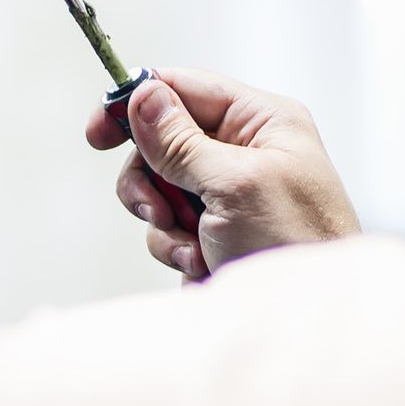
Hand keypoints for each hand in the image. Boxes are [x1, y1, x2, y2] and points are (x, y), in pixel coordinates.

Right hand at [86, 67, 359, 278]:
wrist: (307, 316)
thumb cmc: (295, 243)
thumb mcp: (234, 184)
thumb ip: (180, 141)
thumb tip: (142, 96)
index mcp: (262, 122)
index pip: (186, 89)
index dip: (138, 104)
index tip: (98, 133)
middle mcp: (245, 152)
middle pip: (163, 142)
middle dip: (151, 180)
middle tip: (158, 208)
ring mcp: (229, 195)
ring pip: (160, 189)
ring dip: (165, 222)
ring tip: (194, 247)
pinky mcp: (214, 234)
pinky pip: (169, 228)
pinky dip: (176, 248)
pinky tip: (204, 265)